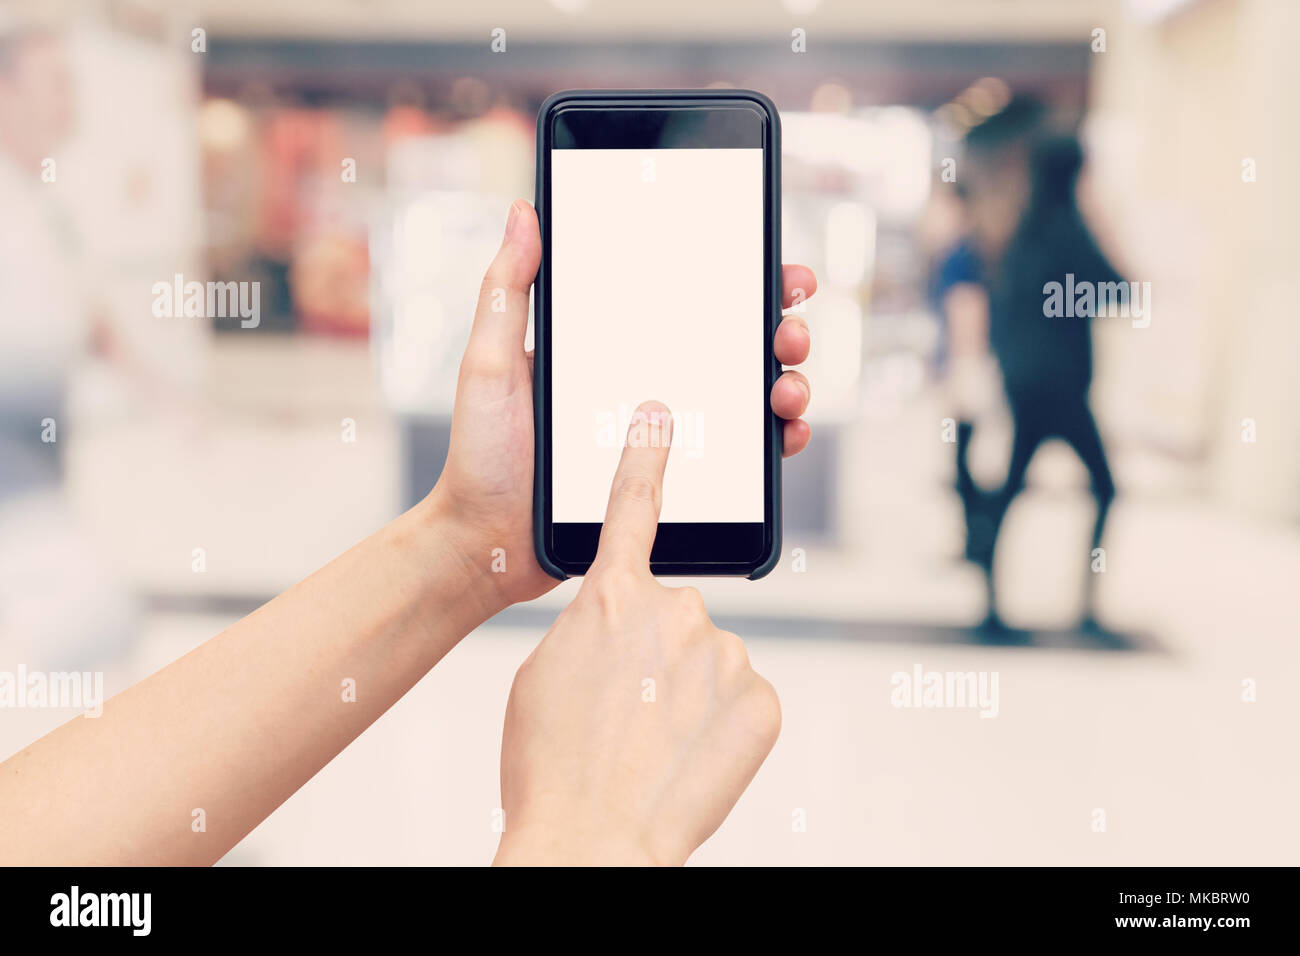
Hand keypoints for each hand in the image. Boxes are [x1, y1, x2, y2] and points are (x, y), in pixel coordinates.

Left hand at [427, 200, 816, 610]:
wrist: (487, 543)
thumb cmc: (481, 455)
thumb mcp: (489, 363)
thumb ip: (507, 291)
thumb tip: (525, 213)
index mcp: (610, 344)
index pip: (683, 297)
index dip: (737, 277)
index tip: (771, 266)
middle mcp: (643, 380)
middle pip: (731, 340)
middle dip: (778, 325)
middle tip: (787, 330)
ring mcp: (663, 430)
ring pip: (746, 394)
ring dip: (786, 381)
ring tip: (787, 387)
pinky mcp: (671, 477)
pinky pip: (737, 456)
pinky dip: (773, 441)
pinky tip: (783, 433)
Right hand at [493, 402, 780, 865]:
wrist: (590, 840)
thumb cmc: (550, 764)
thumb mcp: (545, 674)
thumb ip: (592, 628)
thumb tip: (621, 627)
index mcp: (611, 598)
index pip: (633, 507)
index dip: (645, 458)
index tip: (661, 416)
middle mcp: (676, 610)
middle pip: (673, 616)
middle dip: (655, 656)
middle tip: (624, 713)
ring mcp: (725, 655)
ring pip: (709, 661)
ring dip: (685, 695)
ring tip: (651, 746)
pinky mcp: (762, 700)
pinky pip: (740, 699)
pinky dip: (720, 726)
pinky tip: (688, 758)